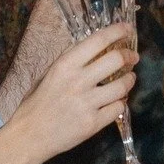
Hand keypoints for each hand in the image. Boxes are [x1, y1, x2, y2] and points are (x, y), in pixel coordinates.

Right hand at [15, 26, 136, 160]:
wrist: (30, 134)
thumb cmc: (38, 102)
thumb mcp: (50, 74)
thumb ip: (72, 62)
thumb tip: (95, 49)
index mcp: (65, 65)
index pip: (98, 40)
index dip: (117, 32)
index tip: (127, 29)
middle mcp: (78, 81)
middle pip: (116, 60)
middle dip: (129, 56)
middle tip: (133, 58)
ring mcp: (87, 103)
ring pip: (122, 86)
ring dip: (129, 80)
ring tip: (128, 79)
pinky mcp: (93, 123)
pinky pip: (118, 108)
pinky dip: (120, 103)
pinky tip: (116, 101)